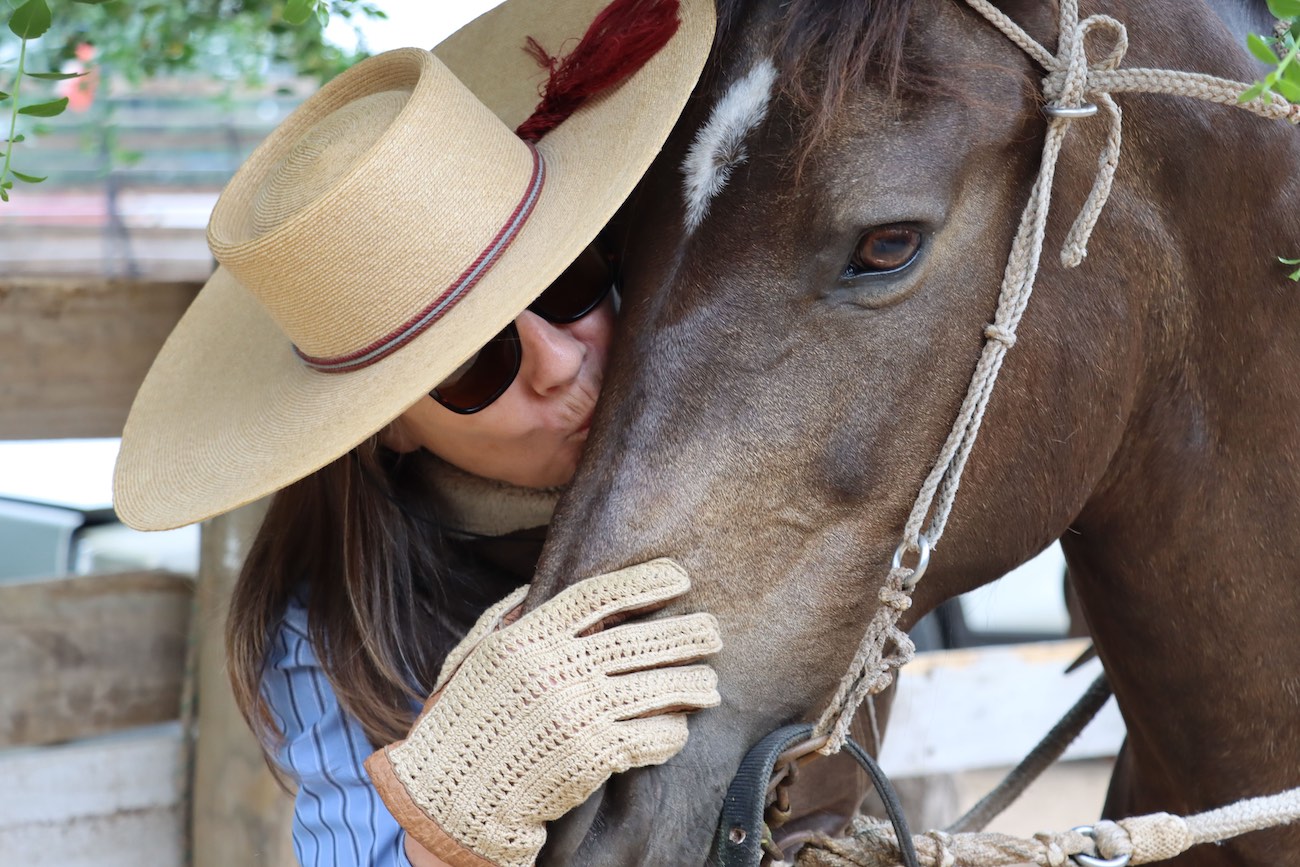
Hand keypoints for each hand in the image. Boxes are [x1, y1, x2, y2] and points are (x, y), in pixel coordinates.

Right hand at [365, 558, 721, 866]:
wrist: (454, 794)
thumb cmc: (464, 719)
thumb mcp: (474, 656)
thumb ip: (510, 618)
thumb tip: (544, 586)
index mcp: (528, 639)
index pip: (598, 597)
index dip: (644, 583)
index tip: (678, 577)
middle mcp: (556, 671)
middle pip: (639, 641)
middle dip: (685, 634)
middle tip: (714, 630)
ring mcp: (578, 714)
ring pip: (656, 689)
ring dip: (692, 685)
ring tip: (709, 684)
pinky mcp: (594, 756)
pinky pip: (651, 736)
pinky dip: (671, 731)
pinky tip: (678, 727)